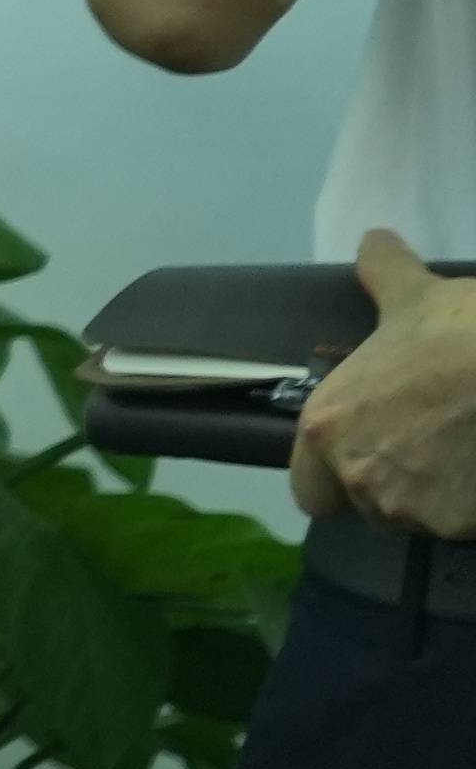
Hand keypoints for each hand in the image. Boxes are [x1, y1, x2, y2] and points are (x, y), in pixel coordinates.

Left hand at [291, 235, 475, 537]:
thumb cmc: (462, 328)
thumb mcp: (414, 295)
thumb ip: (382, 273)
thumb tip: (374, 240)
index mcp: (326, 430)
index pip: (310, 492)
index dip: (337, 478)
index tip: (372, 453)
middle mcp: (359, 477)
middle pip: (369, 507)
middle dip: (397, 485)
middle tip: (434, 445)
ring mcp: (414, 509)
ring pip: (420, 518)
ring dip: (441, 497)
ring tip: (467, 451)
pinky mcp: (463, 528)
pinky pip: (465, 526)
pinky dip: (475, 507)